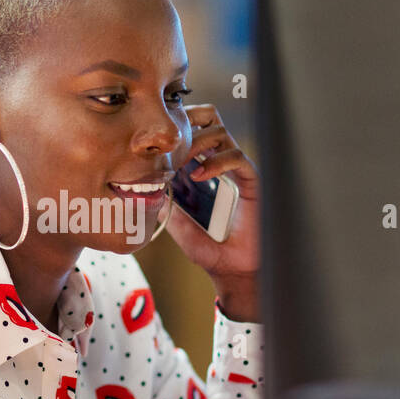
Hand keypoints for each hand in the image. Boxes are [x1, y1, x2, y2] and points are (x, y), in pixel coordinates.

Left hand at [163, 103, 260, 321]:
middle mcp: (226, 169)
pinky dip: (216, 162)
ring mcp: (240, 173)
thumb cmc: (214, 253)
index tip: (159, 146)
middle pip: (211, 124)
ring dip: (199, 142)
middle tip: (169, 145)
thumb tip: (146, 195)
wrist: (234, 273)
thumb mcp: (180, 227)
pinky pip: (237, 158)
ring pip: (222, 134)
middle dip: (189, 128)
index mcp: (211, 174)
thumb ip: (168, 208)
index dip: (179, 134)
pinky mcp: (253, 182)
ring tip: (182, 160)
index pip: (197, 137)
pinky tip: (198, 176)